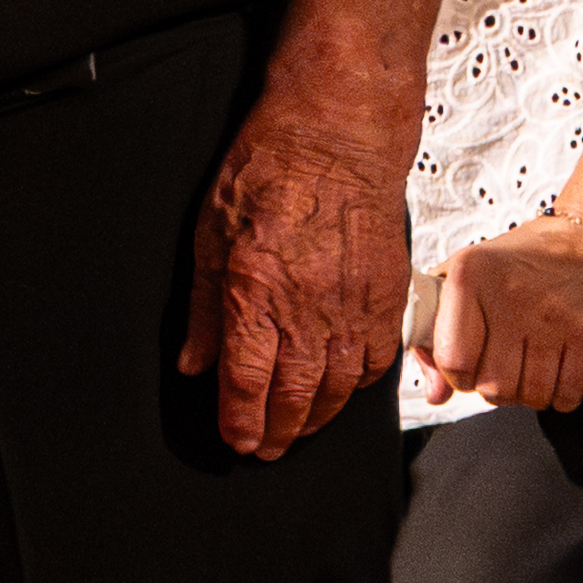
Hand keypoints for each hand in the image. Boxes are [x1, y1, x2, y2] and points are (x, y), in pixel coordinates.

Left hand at [178, 107, 411, 460]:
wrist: (340, 133)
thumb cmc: (270, 167)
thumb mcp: (211, 232)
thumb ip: (205, 308)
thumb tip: (195, 363)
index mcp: (258, 291)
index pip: (246, 381)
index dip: (240, 422)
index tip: (235, 441)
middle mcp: (309, 308)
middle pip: (295, 396)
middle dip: (276, 433)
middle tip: (262, 449)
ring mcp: (354, 305)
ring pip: (338, 388)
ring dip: (316, 418)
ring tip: (297, 430)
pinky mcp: (387, 297)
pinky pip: (375, 362)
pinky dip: (356, 387)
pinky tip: (340, 391)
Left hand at [420, 218, 582, 413]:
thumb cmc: (522, 261)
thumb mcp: (468, 278)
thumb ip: (438, 334)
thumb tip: (435, 395)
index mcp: (468, 275)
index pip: (452, 359)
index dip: (457, 376)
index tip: (468, 369)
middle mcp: (508, 295)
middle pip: (492, 386)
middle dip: (495, 388)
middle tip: (503, 369)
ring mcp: (552, 317)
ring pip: (529, 395)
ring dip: (528, 394)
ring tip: (529, 371)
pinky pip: (565, 396)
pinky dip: (559, 397)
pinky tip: (556, 376)